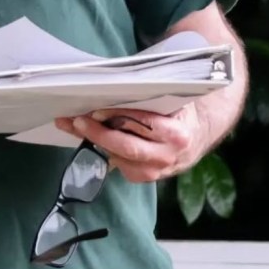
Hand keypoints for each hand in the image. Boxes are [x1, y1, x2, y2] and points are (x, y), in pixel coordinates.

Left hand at [54, 104, 209, 182]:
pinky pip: (118, 164)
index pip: (143, 124)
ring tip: (71, 125)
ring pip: (118, 157)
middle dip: (98, 134)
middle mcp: (166, 156)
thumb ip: (148, 99)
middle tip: (77, 120)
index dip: (118, 117)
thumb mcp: (171, 101)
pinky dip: (101, 149)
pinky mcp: (144, 178)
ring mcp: (156, 171)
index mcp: (176, 134)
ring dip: (93, 141)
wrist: (198, 135)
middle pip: (127, 147)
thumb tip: (112, 91)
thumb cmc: (180, 111)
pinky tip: (87, 136)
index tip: (96, 110)